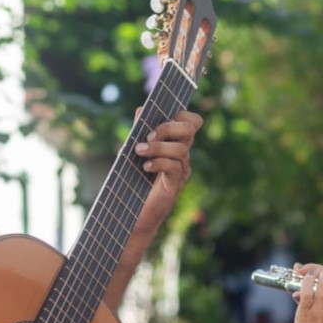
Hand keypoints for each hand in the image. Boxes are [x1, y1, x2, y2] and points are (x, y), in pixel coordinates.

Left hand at [133, 110, 202, 234]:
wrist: (131, 213)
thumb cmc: (133, 180)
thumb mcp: (132, 151)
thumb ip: (139, 131)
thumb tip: (141, 109)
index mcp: (174, 143)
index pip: (191, 121)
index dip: (182, 114)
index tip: (159, 119)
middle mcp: (182, 155)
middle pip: (190, 129)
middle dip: (168, 127)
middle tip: (149, 136)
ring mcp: (181, 170)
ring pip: (181, 149)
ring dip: (157, 147)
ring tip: (139, 152)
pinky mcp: (175, 184)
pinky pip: (174, 167)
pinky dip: (159, 163)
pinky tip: (145, 167)